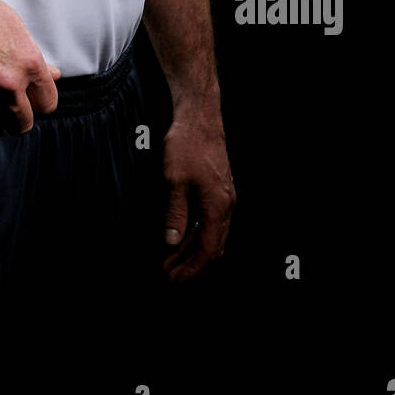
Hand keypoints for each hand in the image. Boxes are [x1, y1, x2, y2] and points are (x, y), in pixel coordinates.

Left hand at [159, 108, 235, 281]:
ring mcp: (224, 197)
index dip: (190, 269)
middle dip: (191, 264)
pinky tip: (180, 236)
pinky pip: (209, 220)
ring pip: (211, 234)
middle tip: (168, 275)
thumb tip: (171, 241)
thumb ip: (174, 212)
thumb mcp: (174, 179)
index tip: (173, 280)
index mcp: (218, 206)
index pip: (207, 250)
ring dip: (192, 250)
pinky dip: (195, 233)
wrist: (200, 115)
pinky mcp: (218, 189)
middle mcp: (226, 205)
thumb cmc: (187, 143)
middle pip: (212, 247)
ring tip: (170, 260)